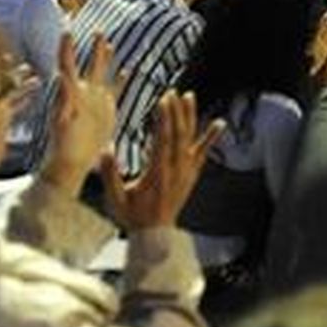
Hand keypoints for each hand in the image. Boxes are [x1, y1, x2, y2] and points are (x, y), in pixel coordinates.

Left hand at [40, 32, 120, 197]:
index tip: (67, 31)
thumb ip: (63, 99)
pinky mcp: (106, 111)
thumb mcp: (61, 122)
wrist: (72, 164)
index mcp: (71, 94)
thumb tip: (60, 77)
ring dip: (105, 58)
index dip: (67, 48)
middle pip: (89, 64)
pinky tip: (129, 70)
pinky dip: (122, 80)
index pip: (67, 65)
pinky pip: (116, 90)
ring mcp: (95, 101)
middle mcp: (83, 93)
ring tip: (108, 43)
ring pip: (103, 74)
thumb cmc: (63, 147)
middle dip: (93, 47)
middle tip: (97, 30)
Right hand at [100, 90, 223, 230]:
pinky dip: (211, 137)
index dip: (164, 119)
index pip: (163, 139)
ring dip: (190, 117)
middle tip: (172, 92)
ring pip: (190, 139)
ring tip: (189, 97)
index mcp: (157, 173)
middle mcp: (175, 169)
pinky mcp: (191, 174)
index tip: (163, 100)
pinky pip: (203, 152)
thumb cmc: (133, 216)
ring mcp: (186, 171)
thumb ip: (109, 174)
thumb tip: (106, 148)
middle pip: (178, 134)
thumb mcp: (115, 199)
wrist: (155, 235)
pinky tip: (220, 124)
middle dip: (175, 111)